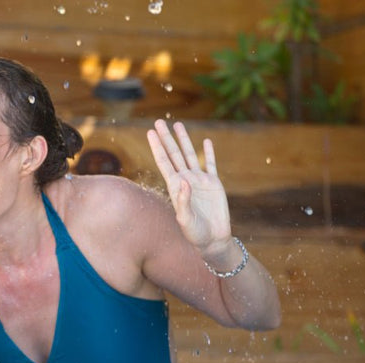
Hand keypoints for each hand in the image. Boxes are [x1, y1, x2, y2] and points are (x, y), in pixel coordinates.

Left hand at [147, 120, 232, 255]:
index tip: (150, 133)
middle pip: (174, 154)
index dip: (157, 147)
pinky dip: (208, 153)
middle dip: (166, 138)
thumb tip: (183, 180)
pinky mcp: (214, 184)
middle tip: (159, 121)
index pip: (164, 162)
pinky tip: (205, 141)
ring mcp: (200, 180)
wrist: (212, 240)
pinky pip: (211, 164)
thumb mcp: (185, 220)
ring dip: (184, 140)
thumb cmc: (194, 234)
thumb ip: (183, 201)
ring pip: (190, 155)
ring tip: (177, 125)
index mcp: (175, 187)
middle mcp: (185, 180)